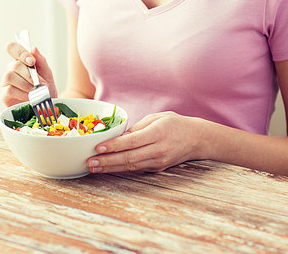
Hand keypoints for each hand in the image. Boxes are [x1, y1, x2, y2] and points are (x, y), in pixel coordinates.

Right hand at [1, 42, 57, 106]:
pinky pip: (9, 90)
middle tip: (40, 83)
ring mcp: (6, 82)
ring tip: (35, 91)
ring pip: (9, 76)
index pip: (12, 48)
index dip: (20, 52)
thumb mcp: (47, 73)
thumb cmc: (45, 88)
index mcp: (21, 61)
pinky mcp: (5, 95)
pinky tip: (29, 97)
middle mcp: (11, 70)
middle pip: (14, 65)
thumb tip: (34, 49)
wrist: (46, 105)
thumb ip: (41, 61)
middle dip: (29, 75)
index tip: (32, 61)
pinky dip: (22, 93)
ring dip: (25, 84)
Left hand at [87, 112, 208, 172]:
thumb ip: (137, 126)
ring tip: (94, 168)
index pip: (131, 141)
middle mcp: (158, 150)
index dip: (114, 146)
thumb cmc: (176, 124)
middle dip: (107, 161)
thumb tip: (118, 136)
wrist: (198, 139)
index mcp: (157, 133)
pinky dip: (121, 170)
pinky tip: (108, 169)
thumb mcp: (157, 118)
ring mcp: (159, 161)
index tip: (98, 148)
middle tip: (90, 163)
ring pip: (131, 167)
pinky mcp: (158, 168)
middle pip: (129, 158)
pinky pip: (137, 169)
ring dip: (111, 168)